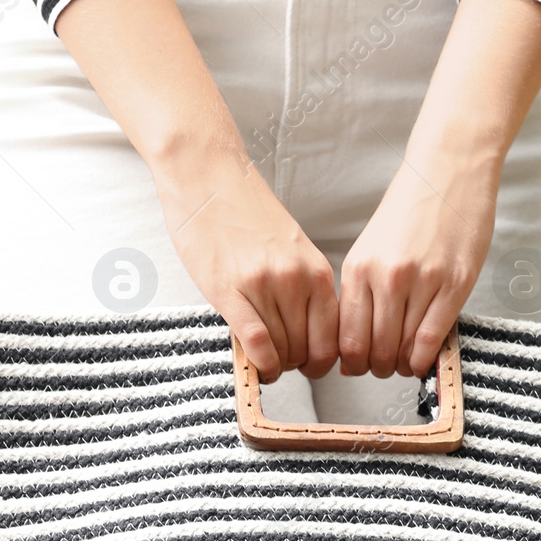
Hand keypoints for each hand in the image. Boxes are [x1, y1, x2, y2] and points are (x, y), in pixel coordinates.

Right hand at [152, 147, 338, 382]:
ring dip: (273, 364)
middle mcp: (297, 279)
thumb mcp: (290, 251)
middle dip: (294, 364)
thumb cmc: (243, 213)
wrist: (206, 175)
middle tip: (278, 360)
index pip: (333, 337)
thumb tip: (304, 335)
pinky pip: (257, 344)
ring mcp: (265, 285)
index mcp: (317, 271)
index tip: (305, 362)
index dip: (320, 360)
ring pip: (282, 351)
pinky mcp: (231, 290)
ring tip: (261, 357)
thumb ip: (302, 289)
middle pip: (307, 350)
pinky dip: (259, 364)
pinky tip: (254, 363)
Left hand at [338, 150, 497, 378]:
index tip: (360, 366)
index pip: (346, 338)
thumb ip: (363, 289)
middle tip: (386, 367)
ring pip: (405, 349)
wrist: (448, 170)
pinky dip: (427, 358)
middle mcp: (385, 277)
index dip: (352, 363)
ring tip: (408, 362)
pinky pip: (433, 338)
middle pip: (375, 350)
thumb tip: (359, 338)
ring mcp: (421, 282)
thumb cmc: (411, 209)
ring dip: (404, 365)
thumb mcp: (371, 247)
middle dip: (379, 368)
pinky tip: (425, 358)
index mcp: (358, 268)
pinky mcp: (455, 283)